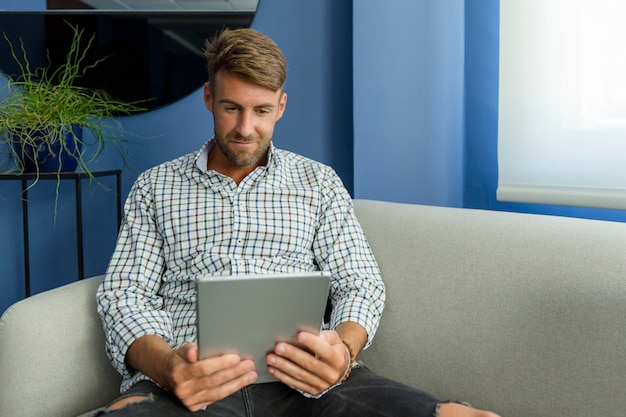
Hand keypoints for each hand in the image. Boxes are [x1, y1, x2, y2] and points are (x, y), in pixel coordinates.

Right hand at [127, 336, 257, 411]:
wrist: (167, 374)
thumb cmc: (180, 359)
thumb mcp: (182, 350)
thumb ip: (190, 349)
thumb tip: (195, 351)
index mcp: (180, 373)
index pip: (203, 368)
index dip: (220, 363)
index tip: (236, 357)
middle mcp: (184, 389)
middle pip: (213, 381)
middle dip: (234, 373)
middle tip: (249, 364)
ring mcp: (189, 400)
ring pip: (218, 392)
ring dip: (237, 383)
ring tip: (251, 374)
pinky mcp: (195, 406)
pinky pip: (216, 398)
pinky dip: (231, 389)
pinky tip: (241, 382)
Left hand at [266, 330, 348, 394]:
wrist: (339, 368)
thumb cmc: (333, 349)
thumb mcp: (335, 339)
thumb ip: (326, 336)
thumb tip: (316, 335)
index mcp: (337, 359)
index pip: (324, 350)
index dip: (312, 342)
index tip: (299, 335)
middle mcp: (330, 374)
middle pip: (309, 363)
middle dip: (292, 355)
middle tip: (278, 347)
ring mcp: (321, 384)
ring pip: (299, 375)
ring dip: (283, 366)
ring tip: (271, 358)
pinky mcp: (312, 390)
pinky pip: (295, 383)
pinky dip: (282, 376)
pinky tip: (273, 368)